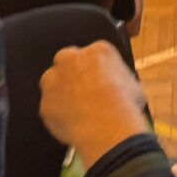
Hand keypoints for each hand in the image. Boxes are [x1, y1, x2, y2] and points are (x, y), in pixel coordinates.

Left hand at [38, 42, 150, 168]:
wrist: (107, 125)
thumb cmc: (125, 104)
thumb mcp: (132, 83)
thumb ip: (117, 78)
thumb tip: (118, 86)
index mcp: (97, 51)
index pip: (93, 53)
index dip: (96, 67)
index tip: (99, 78)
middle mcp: (71, 60)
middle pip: (65, 60)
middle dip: (71, 71)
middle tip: (83, 88)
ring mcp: (54, 82)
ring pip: (51, 82)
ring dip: (59, 90)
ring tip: (75, 107)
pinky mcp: (45, 104)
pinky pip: (49, 107)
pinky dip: (57, 113)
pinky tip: (70, 122)